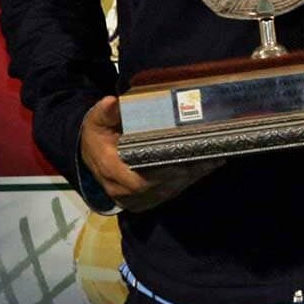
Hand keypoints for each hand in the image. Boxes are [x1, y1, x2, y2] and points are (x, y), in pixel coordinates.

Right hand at [78, 96, 222, 211]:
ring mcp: (133, 199)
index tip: (183, 163)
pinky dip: (187, 182)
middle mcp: (121, 190)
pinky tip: (204, 168)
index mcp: (110, 170)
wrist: (91, 153)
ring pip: (167, 192)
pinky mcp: (143, 201)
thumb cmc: (98, 134)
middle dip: (185, 175)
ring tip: (212, 160)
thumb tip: (111, 102)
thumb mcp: (97, 120)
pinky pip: (168, 194)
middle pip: (159, 188)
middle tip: (207, 158)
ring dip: (190, 178)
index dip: (162, 175)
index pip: (138, 182)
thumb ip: (106, 112)